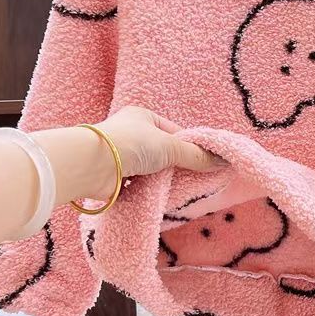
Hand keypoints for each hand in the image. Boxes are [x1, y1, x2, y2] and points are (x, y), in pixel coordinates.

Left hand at [90, 106, 221, 198]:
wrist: (92, 166)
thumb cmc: (131, 144)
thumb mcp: (170, 146)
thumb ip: (196, 155)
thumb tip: (222, 161)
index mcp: (143, 117)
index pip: (174, 132)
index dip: (189, 147)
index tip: (204, 163)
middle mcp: (130, 133)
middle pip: (162, 153)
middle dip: (176, 166)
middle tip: (195, 180)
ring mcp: (120, 156)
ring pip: (150, 170)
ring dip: (161, 181)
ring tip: (178, 192)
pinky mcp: (114, 177)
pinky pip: (138, 185)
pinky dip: (147, 192)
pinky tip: (158, 198)